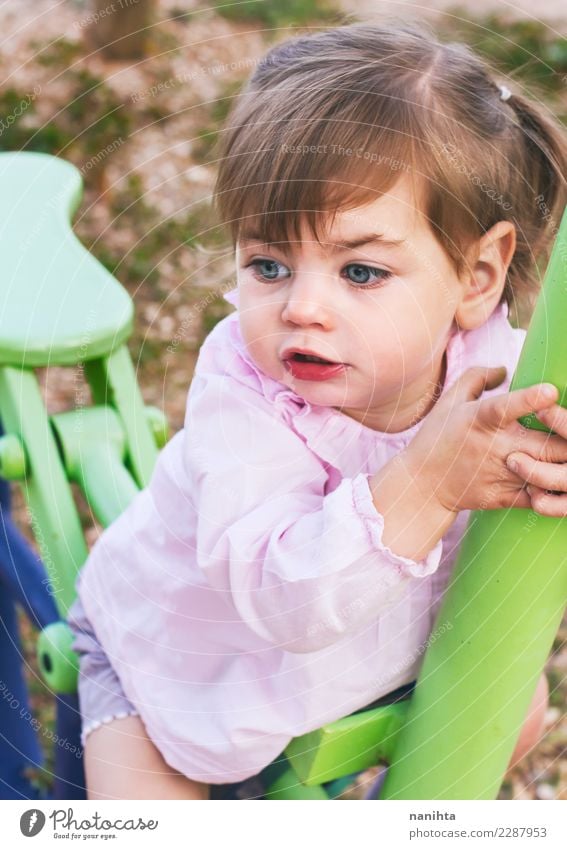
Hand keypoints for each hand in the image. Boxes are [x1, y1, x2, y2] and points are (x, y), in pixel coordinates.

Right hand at [399, 365, 566, 515]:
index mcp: (480, 420)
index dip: (532, 400)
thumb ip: (476, 378)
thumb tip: (505, 371)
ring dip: (564, 464)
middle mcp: (495, 448)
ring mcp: (502, 475)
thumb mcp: (450, 401)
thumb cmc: (438, 438)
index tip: (551, 391)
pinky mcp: (505, 497)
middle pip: (547, 445)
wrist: (423, 485)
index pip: (507, 408)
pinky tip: (557, 477)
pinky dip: (554, 488)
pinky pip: (541, 496)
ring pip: (549, 473)